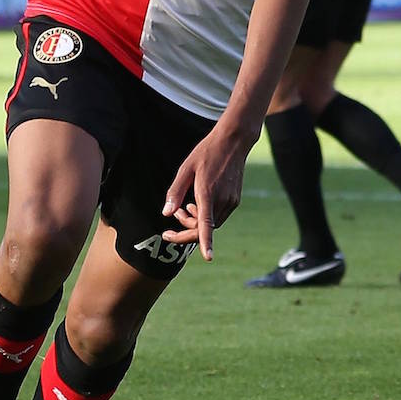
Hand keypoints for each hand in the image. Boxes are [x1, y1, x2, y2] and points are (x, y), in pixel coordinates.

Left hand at [158, 121, 258, 262]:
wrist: (233, 142)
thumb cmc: (206, 153)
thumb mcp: (185, 169)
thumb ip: (175, 192)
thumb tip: (166, 214)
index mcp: (207, 193)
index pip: (207, 224)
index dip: (206, 242)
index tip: (208, 257)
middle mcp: (222, 200)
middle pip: (204, 229)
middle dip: (186, 230)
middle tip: (172, 220)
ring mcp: (231, 201)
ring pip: (211, 224)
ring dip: (195, 222)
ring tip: (184, 207)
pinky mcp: (235, 200)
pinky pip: (218, 216)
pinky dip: (205, 216)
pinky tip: (196, 203)